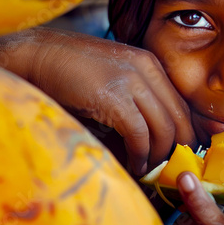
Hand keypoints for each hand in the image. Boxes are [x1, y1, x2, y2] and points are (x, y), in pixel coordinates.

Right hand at [30, 28, 195, 174]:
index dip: (185, 131)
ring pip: (163, 128)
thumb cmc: (71, 70)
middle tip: (168, 166)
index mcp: (149, 63)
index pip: (181, 103)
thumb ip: (135, 98)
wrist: (38, 55)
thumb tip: (152, 137)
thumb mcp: (114, 76)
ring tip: (148, 168)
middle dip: (177, 147)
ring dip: (158, 155)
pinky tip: (134, 164)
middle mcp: (146, 69)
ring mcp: (130, 81)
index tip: (179, 151)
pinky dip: (140, 155)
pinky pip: (138, 134)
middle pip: (178, 117)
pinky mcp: (112, 97)